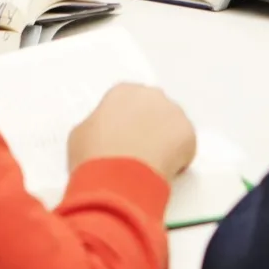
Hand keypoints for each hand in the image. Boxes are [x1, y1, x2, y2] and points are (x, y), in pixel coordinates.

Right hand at [67, 84, 196, 182]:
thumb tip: (102, 132)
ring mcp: (174, 112)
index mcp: (124, 91)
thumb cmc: (95, 155)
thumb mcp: (80, 135)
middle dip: (148, 128)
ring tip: (147, 165)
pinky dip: (177, 158)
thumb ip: (96, 125)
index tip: (123, 138)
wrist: (117, 177)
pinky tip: (161, 171)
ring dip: (164, 142)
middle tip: (137, 152)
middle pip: (154, 110)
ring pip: (171, 127)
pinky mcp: (189, 133)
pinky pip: (185, 146)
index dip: (126, 122)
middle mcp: (152, 95)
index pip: (129, 102)